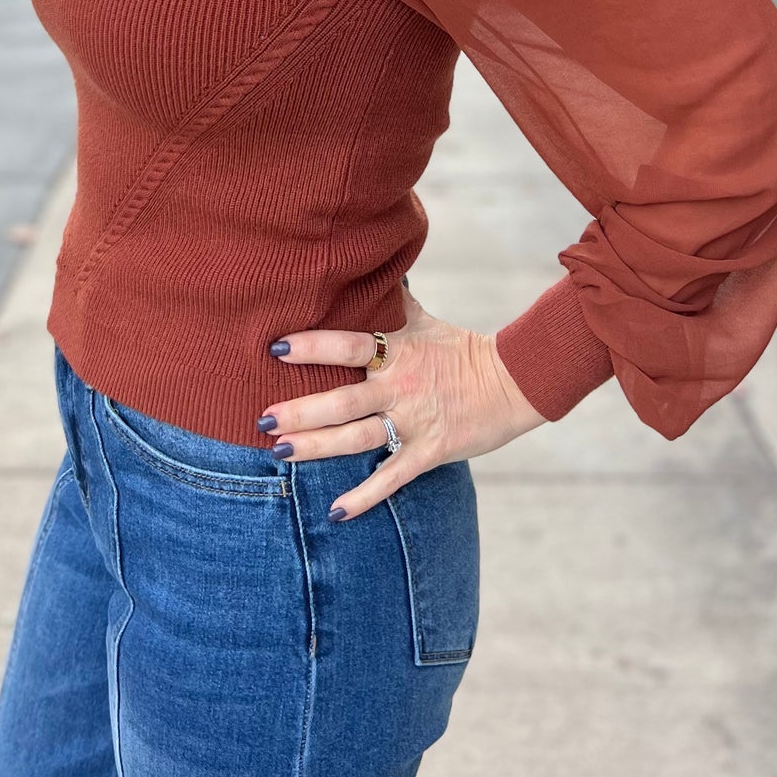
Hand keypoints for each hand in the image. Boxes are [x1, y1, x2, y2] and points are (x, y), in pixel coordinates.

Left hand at [257, 285, 547, 521]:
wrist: (513, 383)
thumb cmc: (461, 349)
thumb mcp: (424, 320)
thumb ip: (391, 302)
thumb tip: (365, 264)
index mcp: (397, 351)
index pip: (348, 346)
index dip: (313, 347)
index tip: (277, 348)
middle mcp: (401, 386)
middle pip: (343, 401)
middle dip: (301, 411)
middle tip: (263, 418)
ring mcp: (414, 421)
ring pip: (358, 438)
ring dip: (317, 447)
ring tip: (280, 451)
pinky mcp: (429, 452)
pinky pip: (392, 478)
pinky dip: (364, 497)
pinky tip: (335, 511)